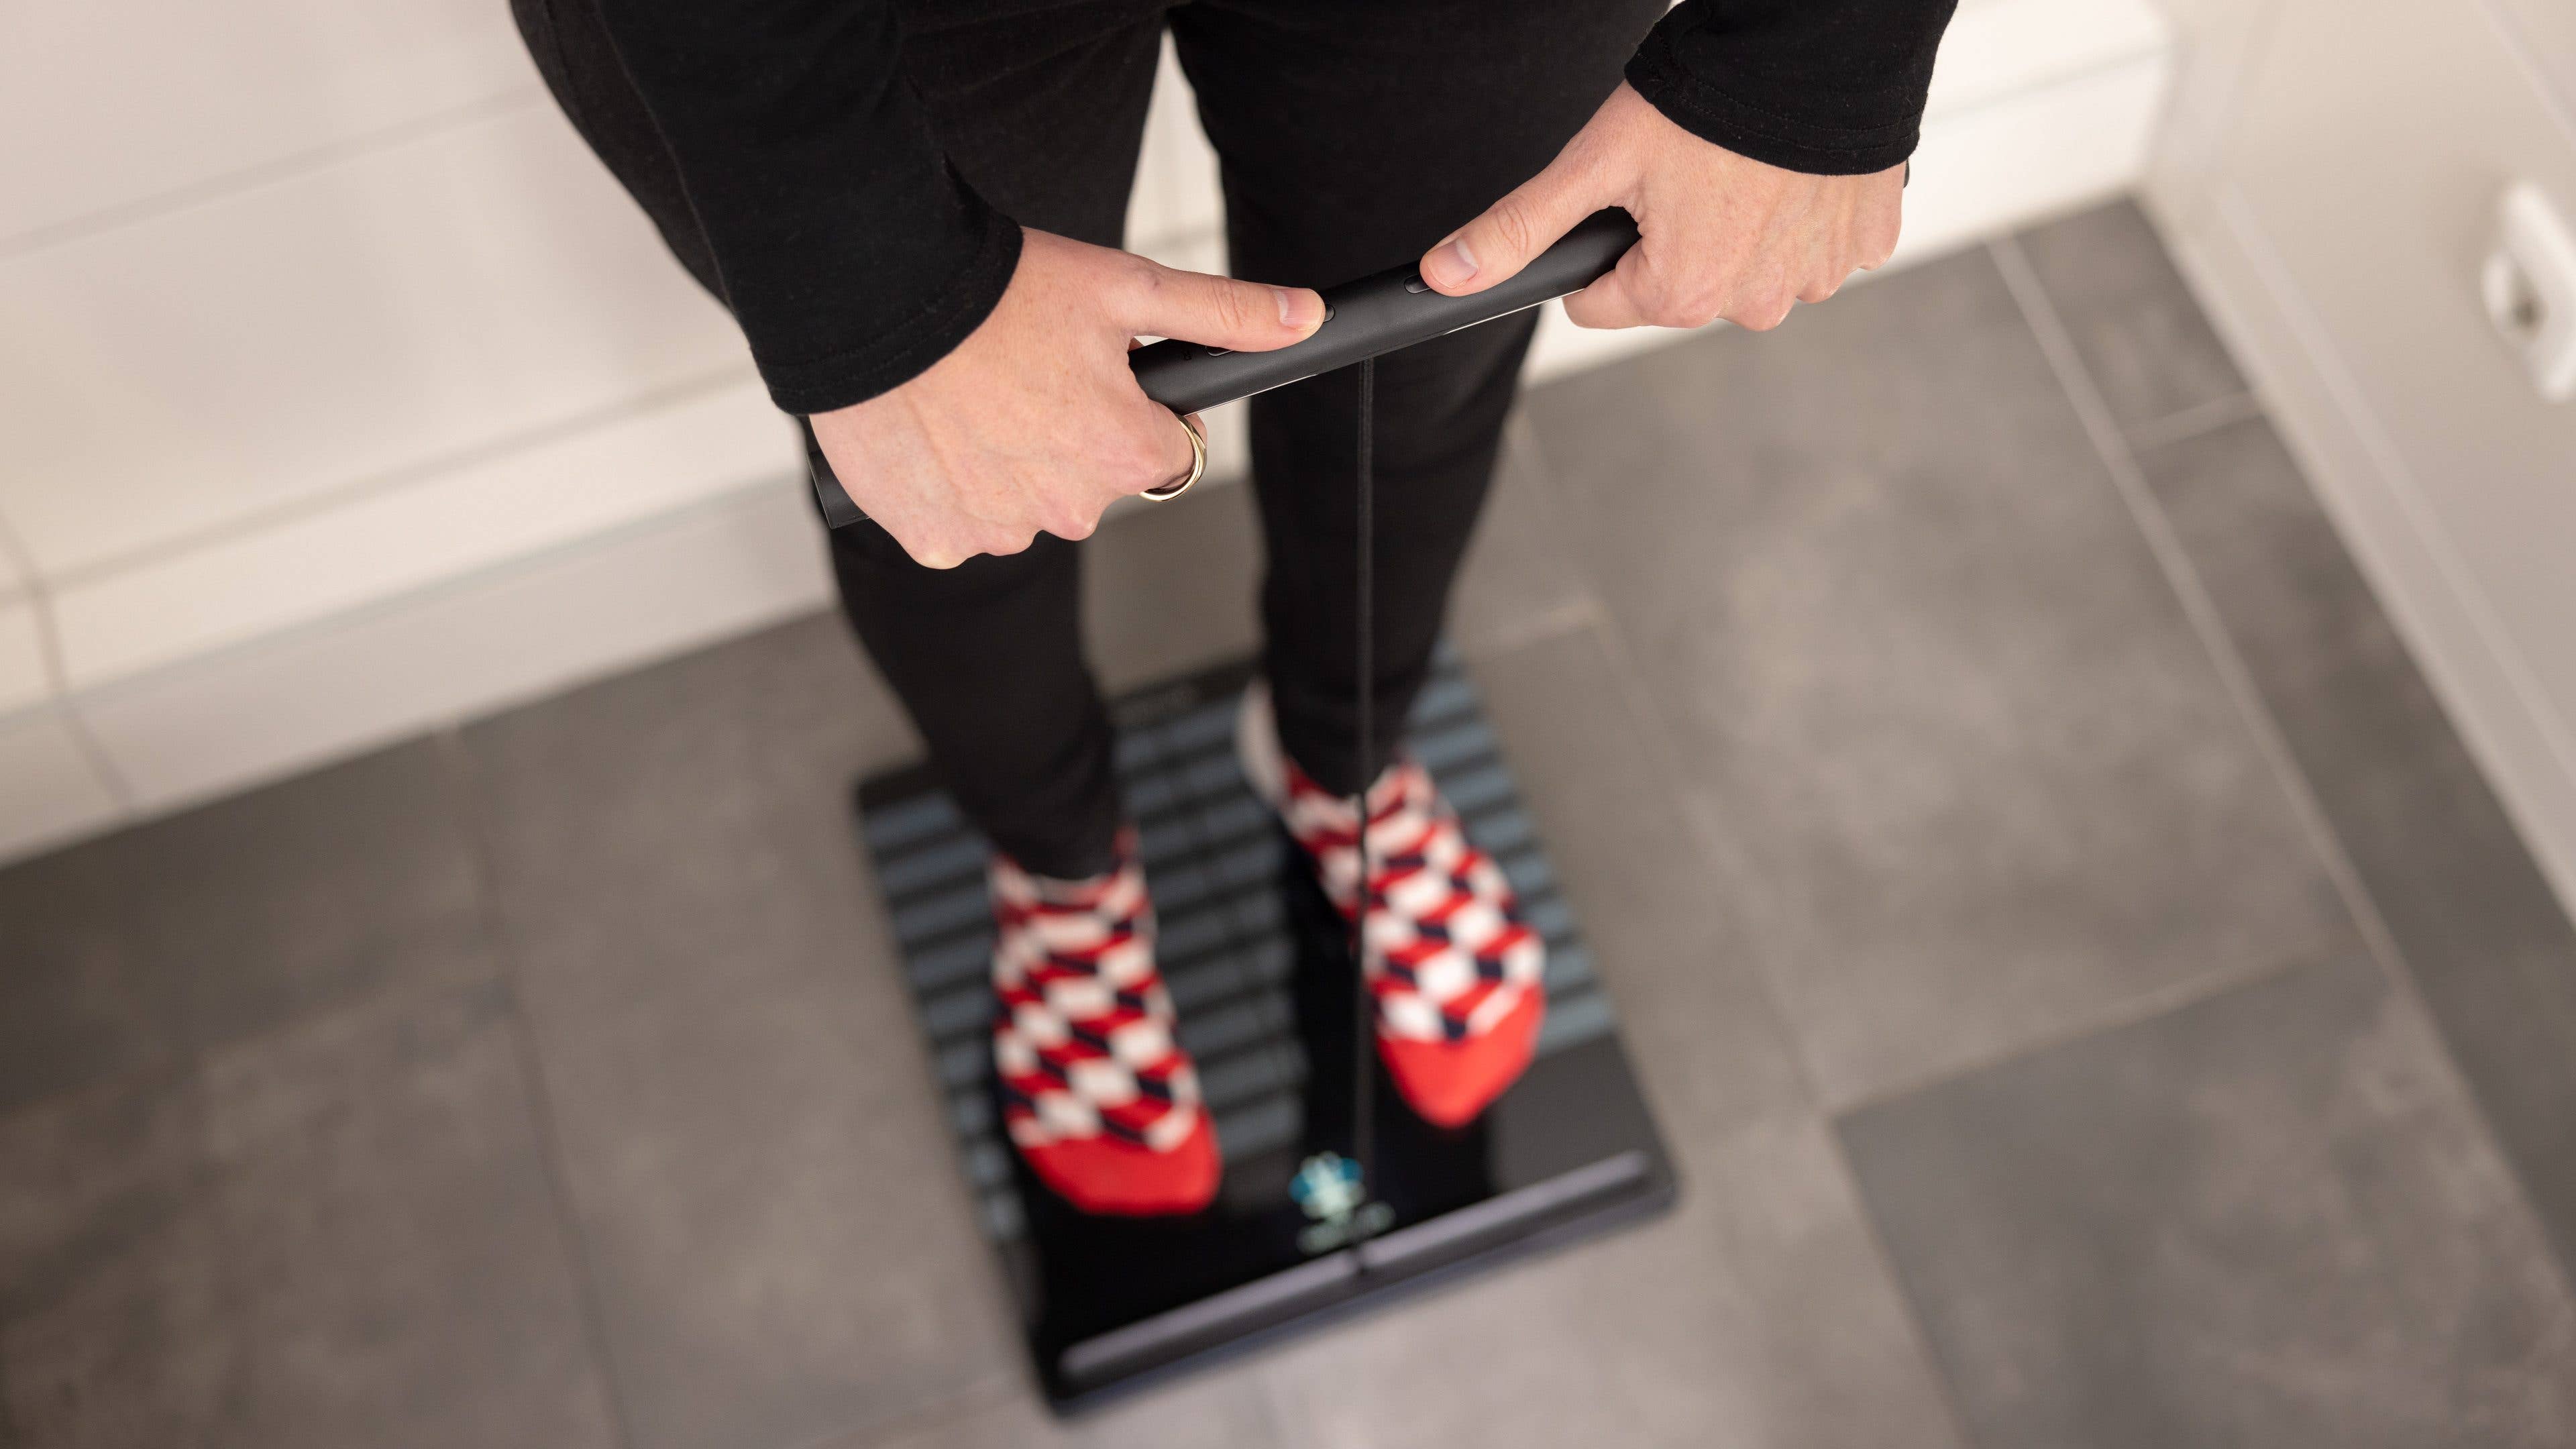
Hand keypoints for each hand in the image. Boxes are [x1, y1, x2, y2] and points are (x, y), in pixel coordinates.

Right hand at [811, 231, 1323, 567]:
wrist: (874, 298)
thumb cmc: (1000, 289)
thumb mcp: (1127, 286)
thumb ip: (1224, 314)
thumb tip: (1307, 318)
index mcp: (1124, 455)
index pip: (1162, 453)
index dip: (1133, 409)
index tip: (1094, 373)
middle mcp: (1066, 510)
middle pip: (1089, 483)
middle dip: (1068, 436)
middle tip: (1023, 371)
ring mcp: (995, 531)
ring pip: (1022, 505)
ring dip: (1006, 464)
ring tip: (971, 393)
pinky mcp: (931, 539)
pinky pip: (959, 526)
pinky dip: (949, 489)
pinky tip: (933, 431)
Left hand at [1420, 83, 1903, 331]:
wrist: (1822, 41)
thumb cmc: (1709, 98)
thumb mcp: (1597, 161)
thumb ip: (1520, 227)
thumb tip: (1444, 277)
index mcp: (1682, 294)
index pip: (1602, 303)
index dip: (1602, 247)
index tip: (1627, 198)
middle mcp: (1753, 304)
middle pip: (1678, 288)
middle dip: (1673, 238)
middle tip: (1689, 170)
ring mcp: (1815, 279)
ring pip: (1747, 267)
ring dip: (1741, 226)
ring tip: (1740, 165)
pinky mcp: (1863, 246)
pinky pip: (1811, 243)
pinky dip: (1799, 211)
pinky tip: (1790, 169)